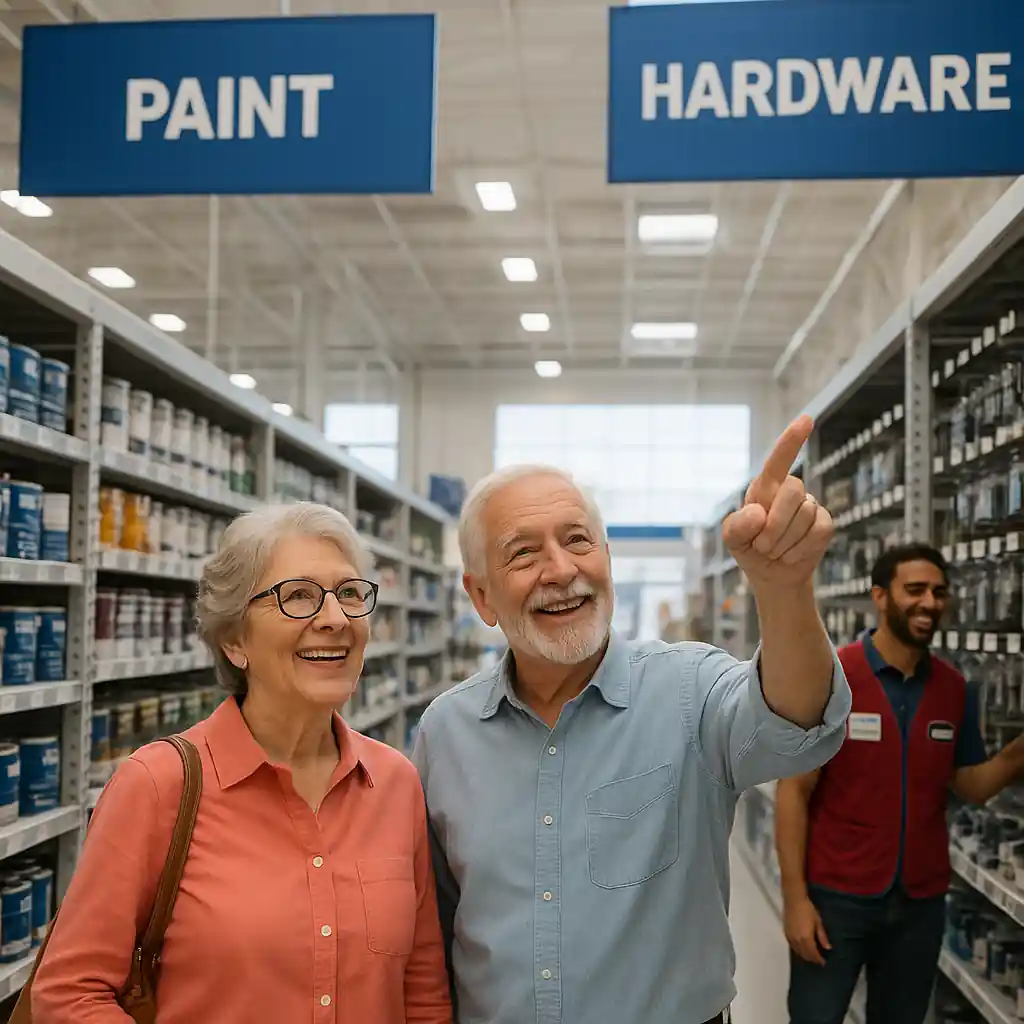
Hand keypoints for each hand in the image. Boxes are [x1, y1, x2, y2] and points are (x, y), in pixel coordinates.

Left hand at [722, 415, 833, 588]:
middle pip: (793, 489)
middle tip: (762, 545)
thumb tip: (757, 514)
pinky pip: (817, 532)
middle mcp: (789, 491)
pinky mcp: (825, 524)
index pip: (778, 460)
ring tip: (775, 550)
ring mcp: (810, 506)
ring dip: (784, 542)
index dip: (791, 440)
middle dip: (774, 524)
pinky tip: (792, 553)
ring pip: (805, 515)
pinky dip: (799, 549)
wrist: (772, 575)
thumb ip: (736, 527)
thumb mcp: (733, 540)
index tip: (806, 419)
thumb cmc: (750, 548)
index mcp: (764, 488)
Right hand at [783, 896, 830, 965]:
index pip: (813, 953)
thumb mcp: (818, 922)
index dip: (818, 959)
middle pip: (805, 954)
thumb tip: (828, 948)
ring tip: (810, 955)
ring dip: (804, 955)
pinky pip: (792, 946)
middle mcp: (797, 940)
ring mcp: (790, 937)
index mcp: (806, 938)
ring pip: (797, 951)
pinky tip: (801, 948)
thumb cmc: (808, 909)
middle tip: (818, 959)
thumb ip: (822, 936)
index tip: (823, 962)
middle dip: (812, 958)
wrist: (793, 900)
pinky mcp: (786, 933)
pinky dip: (797, 950)